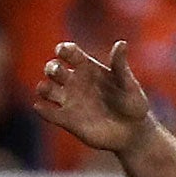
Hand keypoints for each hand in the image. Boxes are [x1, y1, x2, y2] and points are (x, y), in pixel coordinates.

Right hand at [32, 41, 153, 155]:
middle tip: (57, 72)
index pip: (70, 53)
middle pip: (54, 69)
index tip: (62, 51)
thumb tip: (121, 43)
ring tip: (48, 90)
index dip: (63, 50)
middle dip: (51, 68)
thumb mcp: (129, 84)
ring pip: (46, 89)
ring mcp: (70, 101)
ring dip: (43, 88)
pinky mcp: (67, 120)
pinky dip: (42, 109)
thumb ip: (121, 65)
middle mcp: (76, 82)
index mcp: (88, 68)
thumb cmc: (133, 105)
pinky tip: (42, 107)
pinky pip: (48, 113)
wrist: (132, 132)